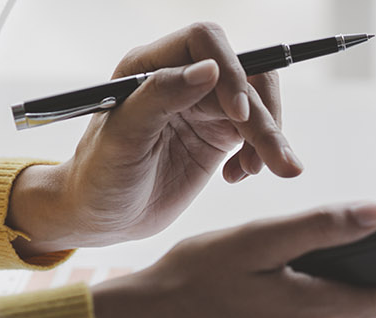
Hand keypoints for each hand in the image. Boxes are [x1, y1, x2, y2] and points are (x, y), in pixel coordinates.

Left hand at [8, 22, 299, 255]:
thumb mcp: (122, 138)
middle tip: (275, 163)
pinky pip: (259, 131)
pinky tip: (238, 176)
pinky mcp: (220, 134)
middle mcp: (181, 78)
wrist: (103, 217)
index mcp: (149, 65)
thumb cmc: (99, 176)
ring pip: (259, 104)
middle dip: (265, 116)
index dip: (230, 70)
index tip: (239, 116)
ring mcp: (204, 106)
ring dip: (272, 138)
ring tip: (267, 172)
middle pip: (244, 74)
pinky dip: (262, 153)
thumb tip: (209, 69)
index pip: (205, 42)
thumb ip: (160, 96)